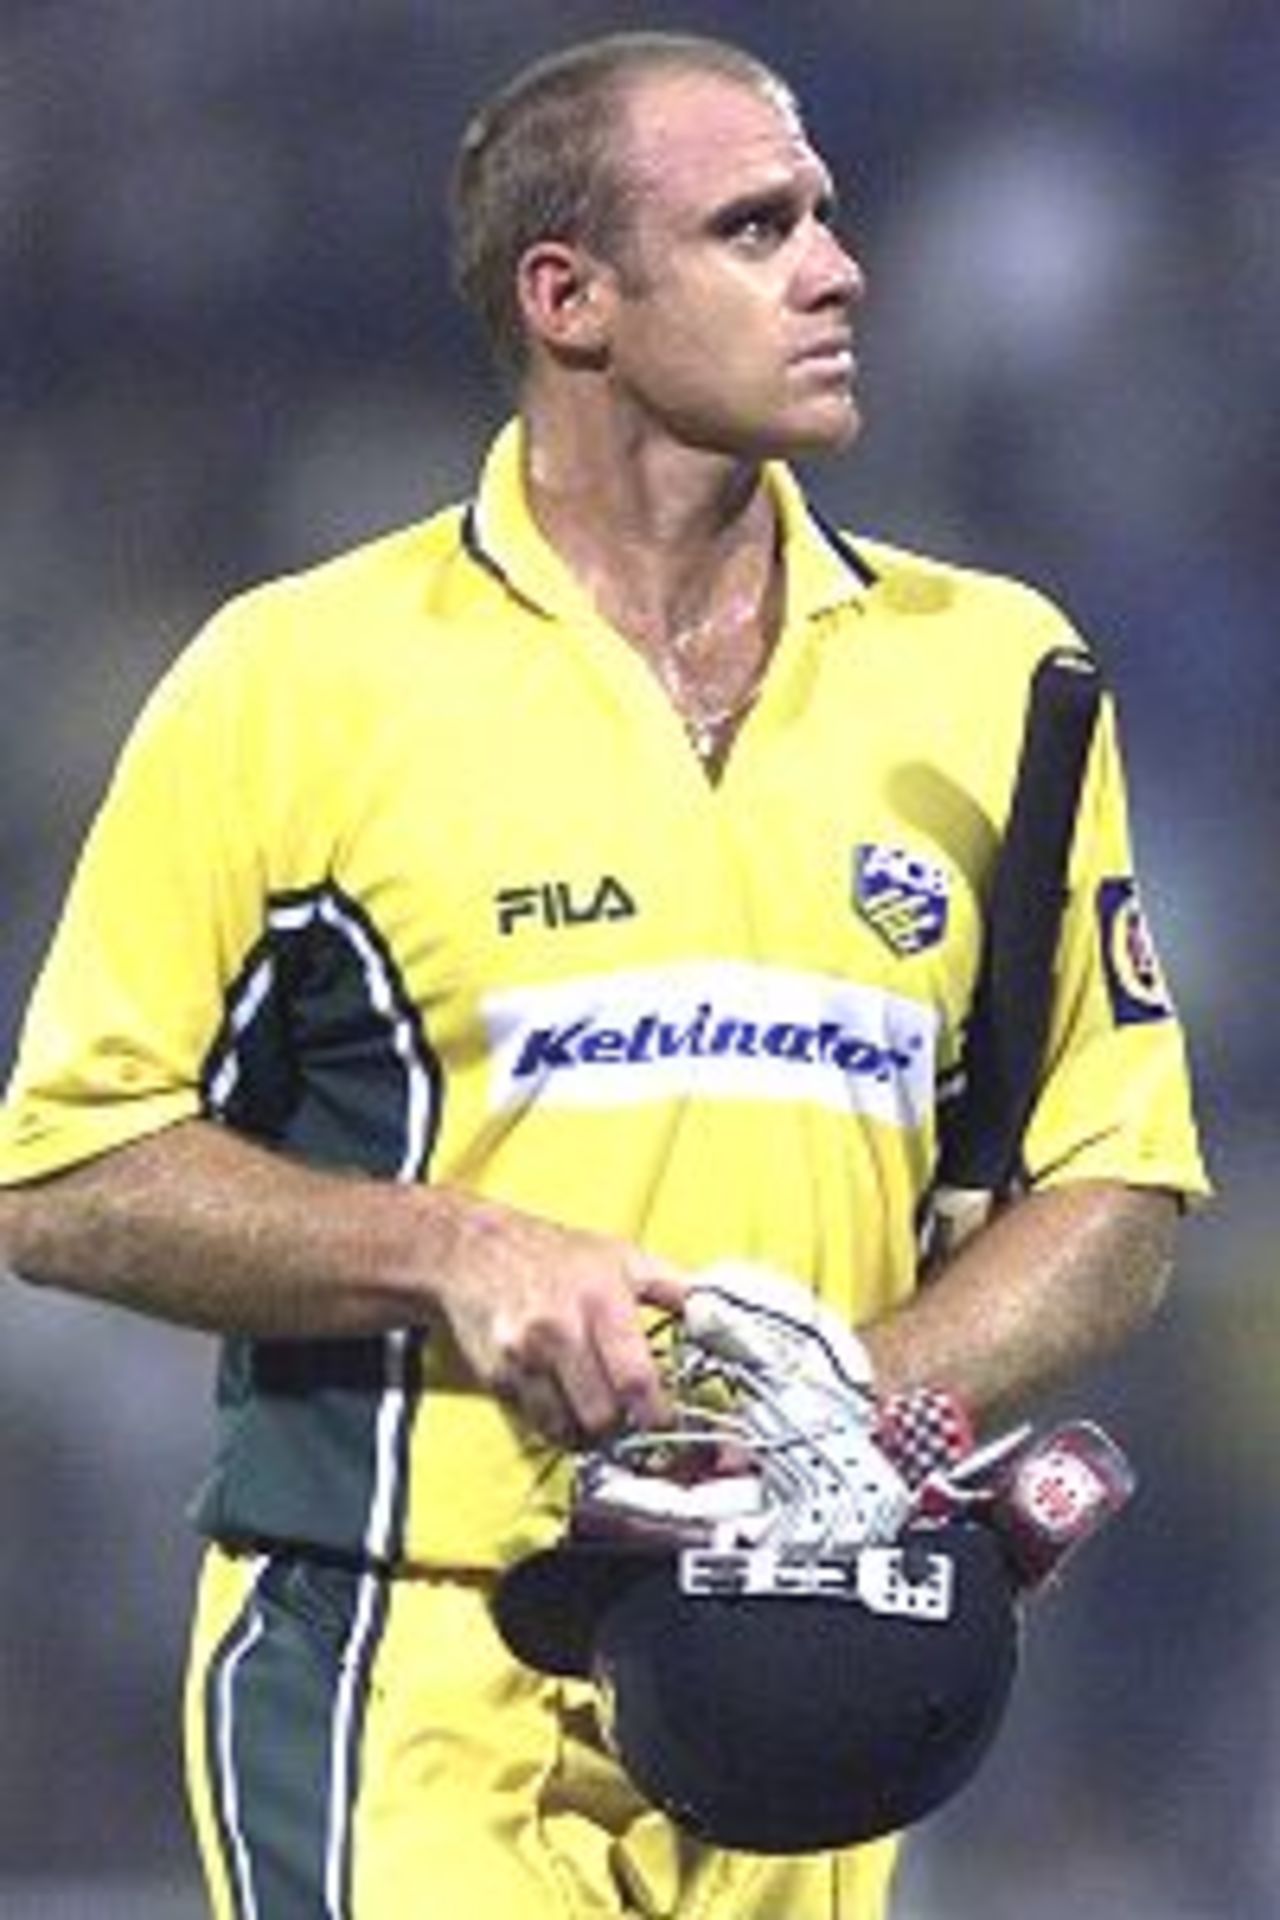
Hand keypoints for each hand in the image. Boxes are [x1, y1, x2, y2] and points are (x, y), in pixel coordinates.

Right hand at [426, 1193, 686, 1446]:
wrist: (473, 1250)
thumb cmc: (556, 1254)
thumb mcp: (622, 1256)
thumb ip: (674, 1287)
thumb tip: (719, 1314)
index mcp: (601, 1300)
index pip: (635, 1378)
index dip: (656, 1412)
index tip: (665, 1420)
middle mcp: (559, 1329)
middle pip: (602, 1414)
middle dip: (622, 1426)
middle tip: (632, 1419)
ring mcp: (523, 1356)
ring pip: (568, 1427)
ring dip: (588, 1431)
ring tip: (598, 1412)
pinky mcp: (497, 1376)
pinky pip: (536, 1421)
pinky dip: (556, 1422)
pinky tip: (565, 1400)